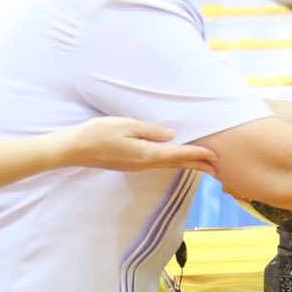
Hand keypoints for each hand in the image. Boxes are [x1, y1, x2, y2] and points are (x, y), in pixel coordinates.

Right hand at [63, 117, 219, 174]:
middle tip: (217, 166)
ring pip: (167, 165)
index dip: (197, 155)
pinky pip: (157, 163)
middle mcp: (144, 163)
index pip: (178, 155)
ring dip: (186, 164)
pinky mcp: (130, 164)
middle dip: (197, 164)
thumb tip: (172, 135)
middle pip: (176, 164)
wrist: (74, 149)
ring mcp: (136, 166)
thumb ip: (150, 130)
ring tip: (201, 163)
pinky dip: (171, 162)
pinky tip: (173, 158)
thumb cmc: (98, 133)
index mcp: (146, 154)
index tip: (214, 156)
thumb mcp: (126, 125)